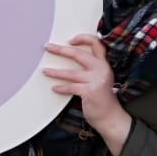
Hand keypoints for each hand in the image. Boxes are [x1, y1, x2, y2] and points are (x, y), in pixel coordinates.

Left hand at [42, 34, 132, 152]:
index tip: (70, 40)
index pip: (97, 44)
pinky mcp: (90, 91)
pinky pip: (71, 87)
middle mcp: (101, 69)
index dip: (83, 39)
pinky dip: (61, 88)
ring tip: (46, 71)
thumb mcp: (100, 79)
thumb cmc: (102, 98)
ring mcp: (96, 80)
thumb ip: (90, 69)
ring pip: (71, 73)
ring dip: (56, 72)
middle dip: (61, 50)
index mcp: (103, 64)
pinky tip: (55, 88)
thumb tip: (69, 61)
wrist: (110, 116)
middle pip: (78, 54)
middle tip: (49, 47)